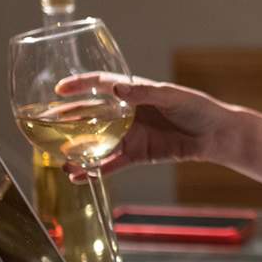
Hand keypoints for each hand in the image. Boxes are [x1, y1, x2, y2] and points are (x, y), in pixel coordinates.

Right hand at [56, 72, 230, 176]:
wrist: (216, 135)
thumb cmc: (197, 108)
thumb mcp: (173, 96)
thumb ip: (145, 93)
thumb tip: (117, 89)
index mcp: (134, 92)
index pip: (101, 85)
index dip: (80, 85)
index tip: (59, 89)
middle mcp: (128, 112)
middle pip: (92, 115)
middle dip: (68, 120)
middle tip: (45, 126)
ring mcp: (131, 134)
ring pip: (97, 142)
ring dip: (77, 149)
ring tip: (60, 159)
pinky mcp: (138, 154)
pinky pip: (112, 163)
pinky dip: (95, 170)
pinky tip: (79, 176)